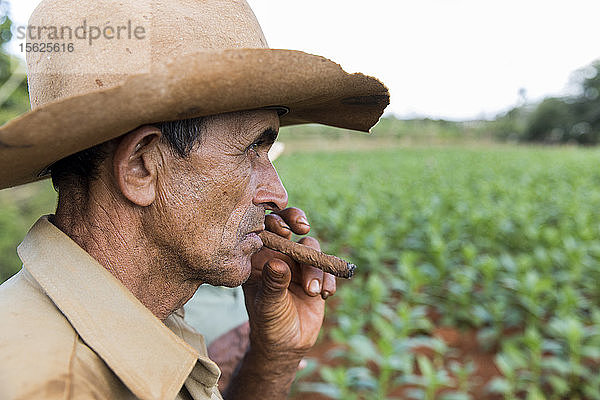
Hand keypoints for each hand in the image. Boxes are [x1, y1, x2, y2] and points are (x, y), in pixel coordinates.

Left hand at [242, 207, 336, 360]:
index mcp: (258, 258)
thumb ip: (273, 284)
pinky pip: (327, 267)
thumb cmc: (268, 324)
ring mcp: (298, 263)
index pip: (263, 228)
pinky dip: (329, 279)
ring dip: (315, 267)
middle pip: (288, 224)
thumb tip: (277, 262)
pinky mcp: (317, 275)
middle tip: (303, 227)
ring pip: (310, 246)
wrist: (287, 345)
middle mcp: (278, 255)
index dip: (272, 220)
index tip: (283, 230)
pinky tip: (324, 296)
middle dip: (296, 220)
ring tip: (312, 291)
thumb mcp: (268, 306)